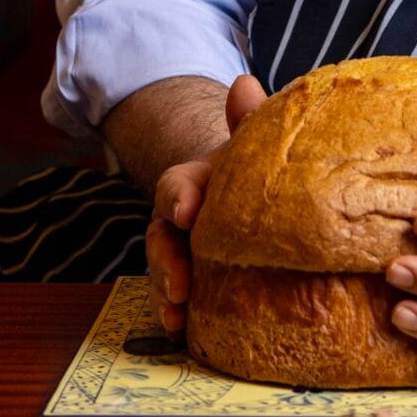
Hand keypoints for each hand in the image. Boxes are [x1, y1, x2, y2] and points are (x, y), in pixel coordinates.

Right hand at [145, 73, 265, 336]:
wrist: (249, 190)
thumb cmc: (254, 164)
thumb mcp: (254, 141)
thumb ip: (248, 118)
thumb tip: (245, 84)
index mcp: (197, 179)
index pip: (177, 184)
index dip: (179, 197)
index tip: (187, 212)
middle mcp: (181, 215)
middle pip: (161, 236)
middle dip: (166, 260)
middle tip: (180, 285)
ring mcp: (183, 247)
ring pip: (163, 269)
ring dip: (165, 292)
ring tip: (176, 316)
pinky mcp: (191, 276)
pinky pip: (176, 295)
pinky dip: (176, 313)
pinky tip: (184, 332)